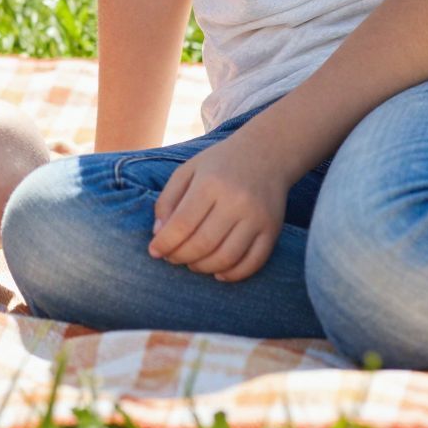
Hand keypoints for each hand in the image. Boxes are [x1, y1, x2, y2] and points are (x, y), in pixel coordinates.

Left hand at [148, 134, 288, 282]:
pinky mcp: (272, 230)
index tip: (154, 251)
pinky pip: (253, 263)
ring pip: (227, 258)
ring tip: (192, 263)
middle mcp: (236, 201)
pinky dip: (233, 275)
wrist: (267, 153)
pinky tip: (218, 272)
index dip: (165, 243)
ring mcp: (257, 217)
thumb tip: (158, 235)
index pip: (182, 224)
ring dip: (203, 268)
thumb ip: (167, 200)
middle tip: (172, 258)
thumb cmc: (220, 164)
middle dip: (180, 257)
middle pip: (203, 244)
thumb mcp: (187, 170)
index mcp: (211, 183)